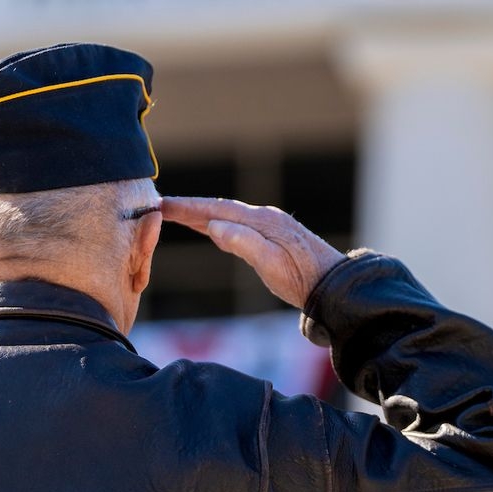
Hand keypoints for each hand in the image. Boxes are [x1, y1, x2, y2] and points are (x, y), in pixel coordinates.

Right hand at [161, 197, 344, 309]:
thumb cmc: (303, 279)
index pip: (217, 208)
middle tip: (160, 208)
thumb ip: (243, 243)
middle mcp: (265, 218)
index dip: (188, 207)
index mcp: (262, 221)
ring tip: (176, 216)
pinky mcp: (273, 238)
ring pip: (228, 216)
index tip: (163, 204)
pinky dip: (218, 224)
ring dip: (202, 216)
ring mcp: (270, 227)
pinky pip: (238, 226)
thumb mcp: (270, 265)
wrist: (332, 286)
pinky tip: (211, 230)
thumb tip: (213, 226)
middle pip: (220, 209)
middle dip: (190, 209)